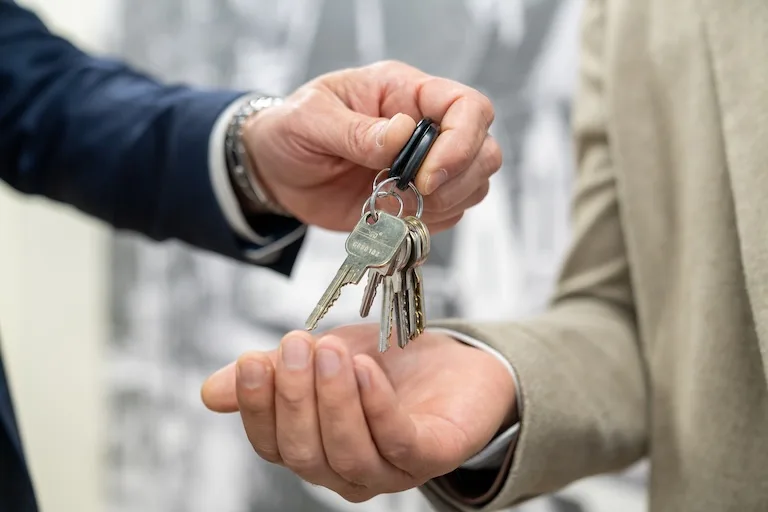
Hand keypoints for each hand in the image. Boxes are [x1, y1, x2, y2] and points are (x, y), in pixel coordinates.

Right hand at [200, 324, 516, 502]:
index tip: (252, 360)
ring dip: (334, 400)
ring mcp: (390, 470)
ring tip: (330, 351)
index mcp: (315, 448)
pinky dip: (377, 406)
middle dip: (295, 398)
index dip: (258, 407)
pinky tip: (365, 369)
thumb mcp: (320, 359)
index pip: (273, 444)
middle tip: (297, 345)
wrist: (452, 359)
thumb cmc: (382, 364)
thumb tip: (210, 393)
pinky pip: (398, 441)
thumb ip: (273, 375)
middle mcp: (346, 470)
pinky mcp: (432, 454)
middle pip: (305, 453)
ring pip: (348, 452)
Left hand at [244, 60, 500, 232]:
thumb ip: (355, 130)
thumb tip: (401, 133)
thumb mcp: (310, 119)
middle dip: (458, 178)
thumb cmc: (291, 131)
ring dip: (448, 202)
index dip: (462, 141)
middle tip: (414, 193)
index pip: (467, 107)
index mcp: (404, 92)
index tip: (427, 175)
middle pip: (484, 149)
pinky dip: (433, 221)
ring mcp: (426, 166)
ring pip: (476, 184)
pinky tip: (399, 215)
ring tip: (402, 204)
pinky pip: (451, 213)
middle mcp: (425, 127)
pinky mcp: (418, 200)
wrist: (276, 171)